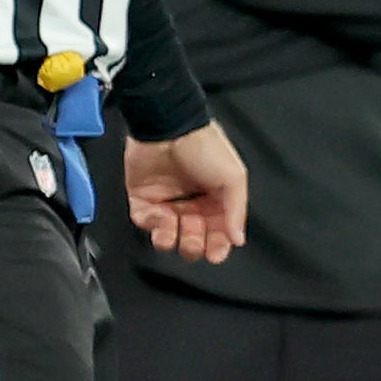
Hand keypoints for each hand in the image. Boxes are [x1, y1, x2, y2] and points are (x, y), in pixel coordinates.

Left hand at [124, 121, 249, 265]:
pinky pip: (145, 221)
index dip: (218, 246)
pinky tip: (161, 217)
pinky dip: (152, 225)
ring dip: (171, 240)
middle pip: (193, 238)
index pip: (218, 232)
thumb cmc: (204, 147)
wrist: (169, 126)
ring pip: (168, 235)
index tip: (216, 254)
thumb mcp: (233, 177)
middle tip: (195, 241)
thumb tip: (237, 239)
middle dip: (194, 245)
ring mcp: (166, 200)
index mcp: (216, 199)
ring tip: (174, 231)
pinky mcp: (142, 196)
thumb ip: (236, 211)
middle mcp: (191, 202)